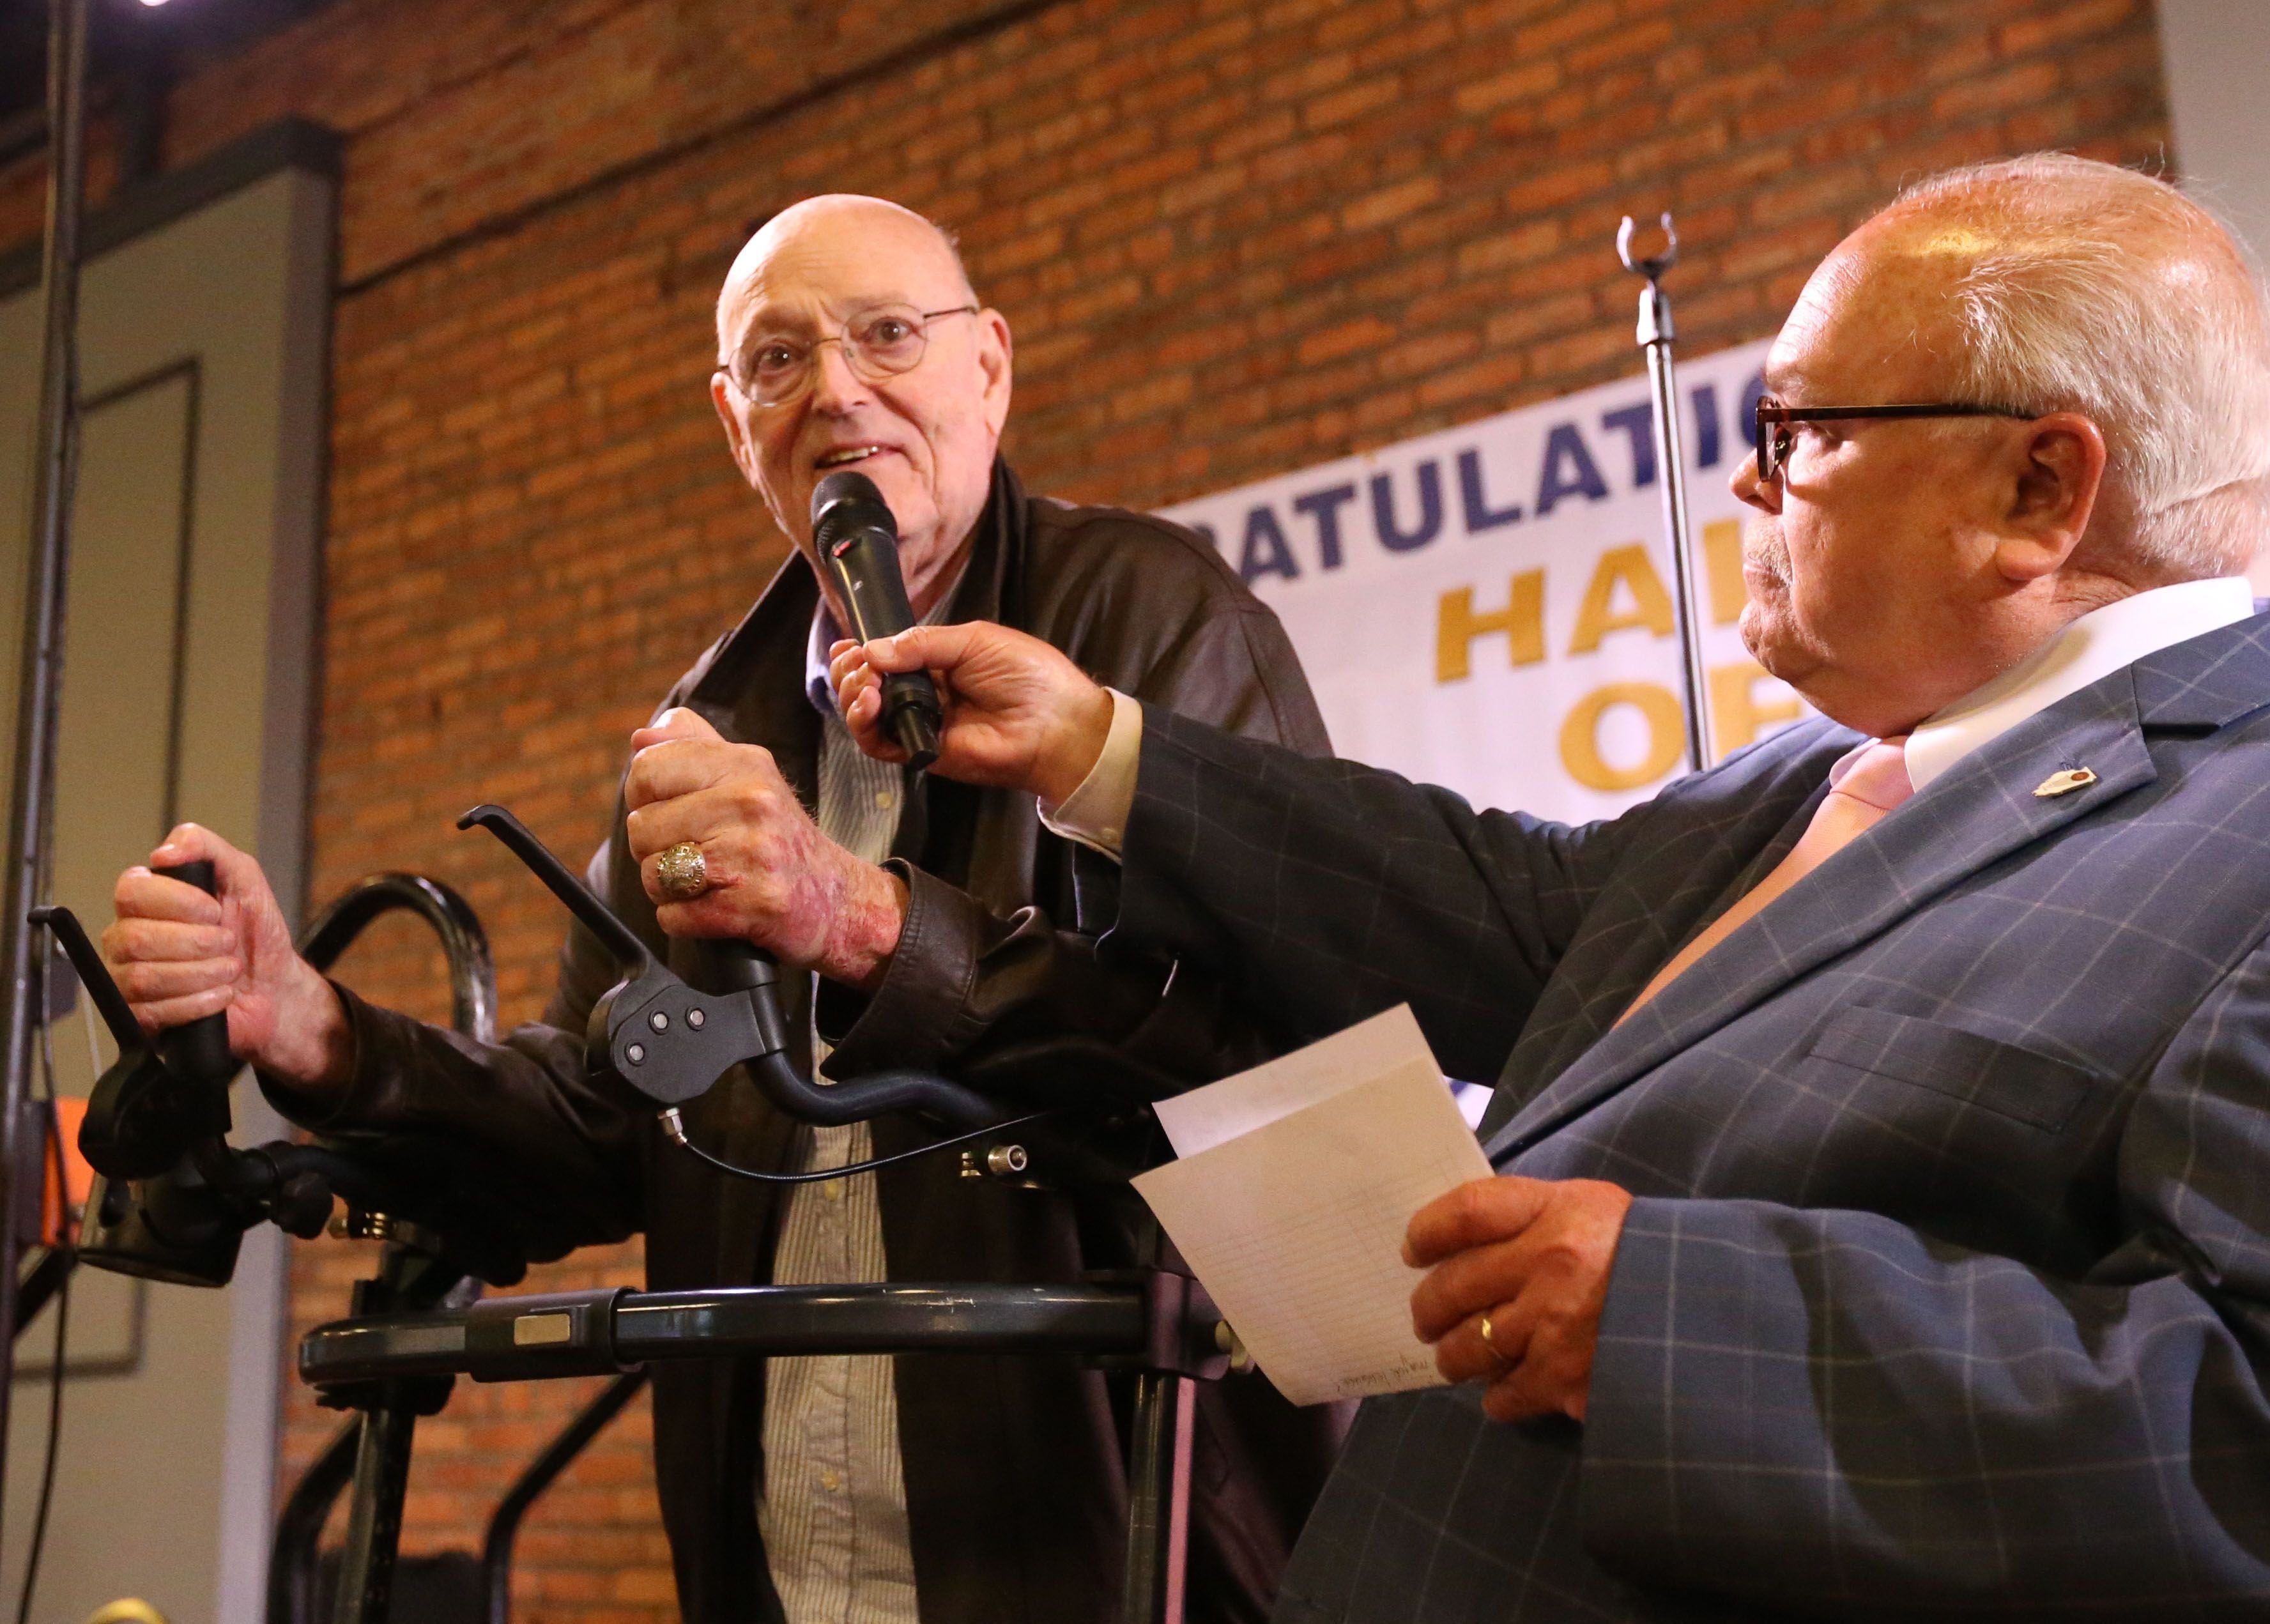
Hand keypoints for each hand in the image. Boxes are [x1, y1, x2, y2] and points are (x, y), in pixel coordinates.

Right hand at [101, 823, 352, 1091]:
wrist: (274, 987)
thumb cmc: (254, 932)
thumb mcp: (243, 877)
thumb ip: (206, 848)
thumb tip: (163, 852)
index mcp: (143, 901)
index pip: (132, 891)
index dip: (179, 902)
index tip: (216, 911)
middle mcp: (125, 938)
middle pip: (136, 937)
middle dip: (197, 942)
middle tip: (228, 944)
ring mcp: (126, 979)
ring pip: (145, 977)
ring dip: (203, 974)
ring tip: (229, 970)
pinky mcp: (138, 1017)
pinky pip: (154, 1011)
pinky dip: (200, 1002)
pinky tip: (221, 995)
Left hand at [623, 708, 907, 988]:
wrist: (840, 900)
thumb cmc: (781, 838)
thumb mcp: (750, 777)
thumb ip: (695, 748)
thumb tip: (640, 738)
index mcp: (746, 764)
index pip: (647, 769)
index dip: (643, 799)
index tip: (672, 814)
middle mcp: (752, 802)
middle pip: (642, 827)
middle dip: (655, 850)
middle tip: (695, 855)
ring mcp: (753, 854)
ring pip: (654, 873)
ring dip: (669, 889)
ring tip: (709, 883)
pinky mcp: (754, 904)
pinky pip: (675, 916)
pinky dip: (684, 920)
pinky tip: (716, 909)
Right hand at [828, 622, 1113, 806]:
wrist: (1055, 724)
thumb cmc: (1027, 676)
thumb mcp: (973, 641)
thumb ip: (922, 643)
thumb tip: (873, 650)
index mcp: (936, 662)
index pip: (884, 657)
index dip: (861, 651)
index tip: (848, 644)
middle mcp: (923, 693)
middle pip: (866, 684)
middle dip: (851, 671)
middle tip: (856, 663)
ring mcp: (919, 724)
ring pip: (865, 715)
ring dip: (852, 695)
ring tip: (864, 684)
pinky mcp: (921, 753)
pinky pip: (879, 744)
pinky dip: (864, 725)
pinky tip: (870, 704)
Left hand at [1405, 1175, 1632, 1423]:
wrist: (1716, 1314)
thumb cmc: (1647, 1255)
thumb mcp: (1596, 1211)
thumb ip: (1532, 1216)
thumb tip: (1460, 1240)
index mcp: (1561, 1212)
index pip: (1465, 1212)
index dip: (1426, 1232)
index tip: (1412, 1250)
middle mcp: (1552, 1264)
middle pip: (1451, 1286)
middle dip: (1427, 1309)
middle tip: (1426, 1318)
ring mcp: (1557, 1326)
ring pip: (1467, 1348)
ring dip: (1453, 1357)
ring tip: (1457, 1357)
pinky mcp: (1569, 1381)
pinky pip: (1503, 1395)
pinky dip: (1497, 1397)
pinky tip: (1506, 1389)